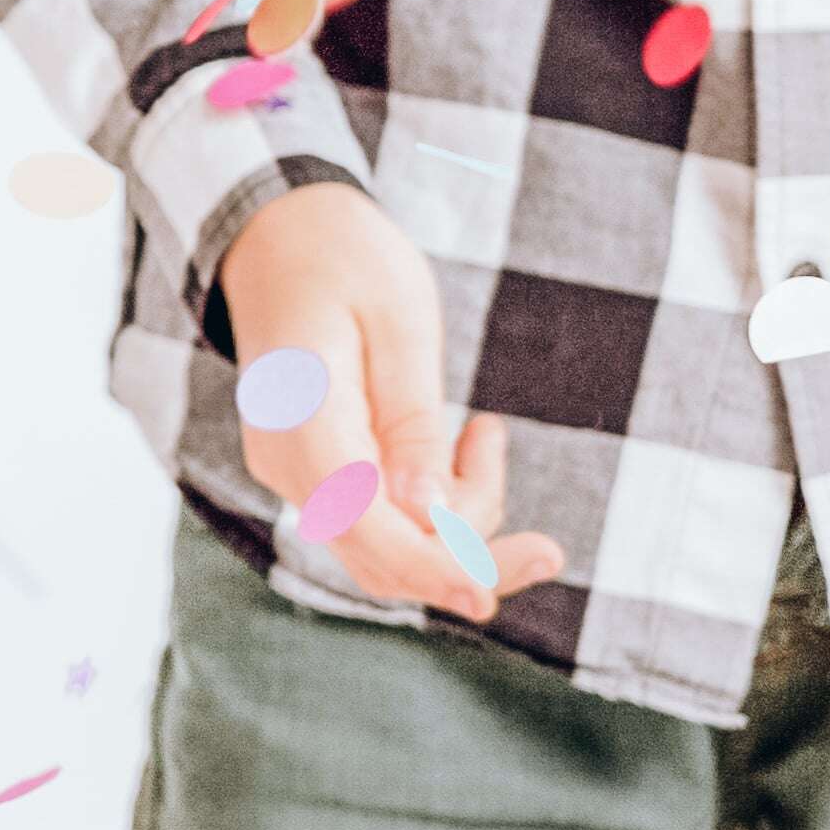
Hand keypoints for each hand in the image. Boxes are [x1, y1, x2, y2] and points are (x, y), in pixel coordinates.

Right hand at [216, 180, 562, 614]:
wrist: (278, 233)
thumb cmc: (343, 259)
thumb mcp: (399, 320)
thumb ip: (412, 421)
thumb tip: (428, 517)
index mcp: (301, 413)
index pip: (360, 518)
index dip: (427, 565)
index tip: (487, 595)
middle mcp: (287, 460)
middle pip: (382, 553)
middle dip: (471, 559)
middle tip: (551, 549)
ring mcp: (298, 472)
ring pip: (392, 545)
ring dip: (463, 518)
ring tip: (483, 431)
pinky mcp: (320, 475)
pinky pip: (387, 519)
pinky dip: (439, 504)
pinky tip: (463, 440)